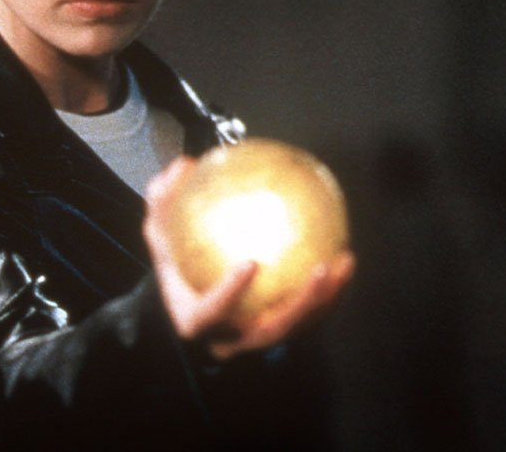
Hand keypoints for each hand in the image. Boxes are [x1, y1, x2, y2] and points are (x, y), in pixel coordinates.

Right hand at [144, 157, 355, 361]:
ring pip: (299, 327)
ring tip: (344, 262)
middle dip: (299, 305)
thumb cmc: (175, 267)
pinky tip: (345, 257)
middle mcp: (231, 338)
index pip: (212, 312)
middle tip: (319, 269)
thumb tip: (183, 166)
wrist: (189, 303)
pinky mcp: (281, 331)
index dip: (230, 293)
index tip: (249, 262)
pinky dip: (331, 290)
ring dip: (326, 298)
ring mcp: (258, 339)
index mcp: (197, 320)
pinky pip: (312, 315)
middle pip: (270, 332)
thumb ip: (164, 203)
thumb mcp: (160, 235)